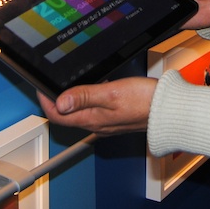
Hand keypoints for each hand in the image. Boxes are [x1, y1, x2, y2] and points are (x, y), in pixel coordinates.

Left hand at [37, 78, 156, 134]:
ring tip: (69, 83)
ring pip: (80, 113)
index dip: (45, 102)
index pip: (58, 115)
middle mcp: (97, 125)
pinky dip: (87, 100)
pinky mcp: (116, 119)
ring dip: (71, 100)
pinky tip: (94, 89)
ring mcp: (107, 124)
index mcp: (92, 119)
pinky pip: (94, 111)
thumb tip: (59, 102)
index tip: (40, 88)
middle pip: (67, 116)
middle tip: (50, 84)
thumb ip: (84, 96)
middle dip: (55, 101)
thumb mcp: (110, 93)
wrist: (169, 111)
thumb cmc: (144, 101)